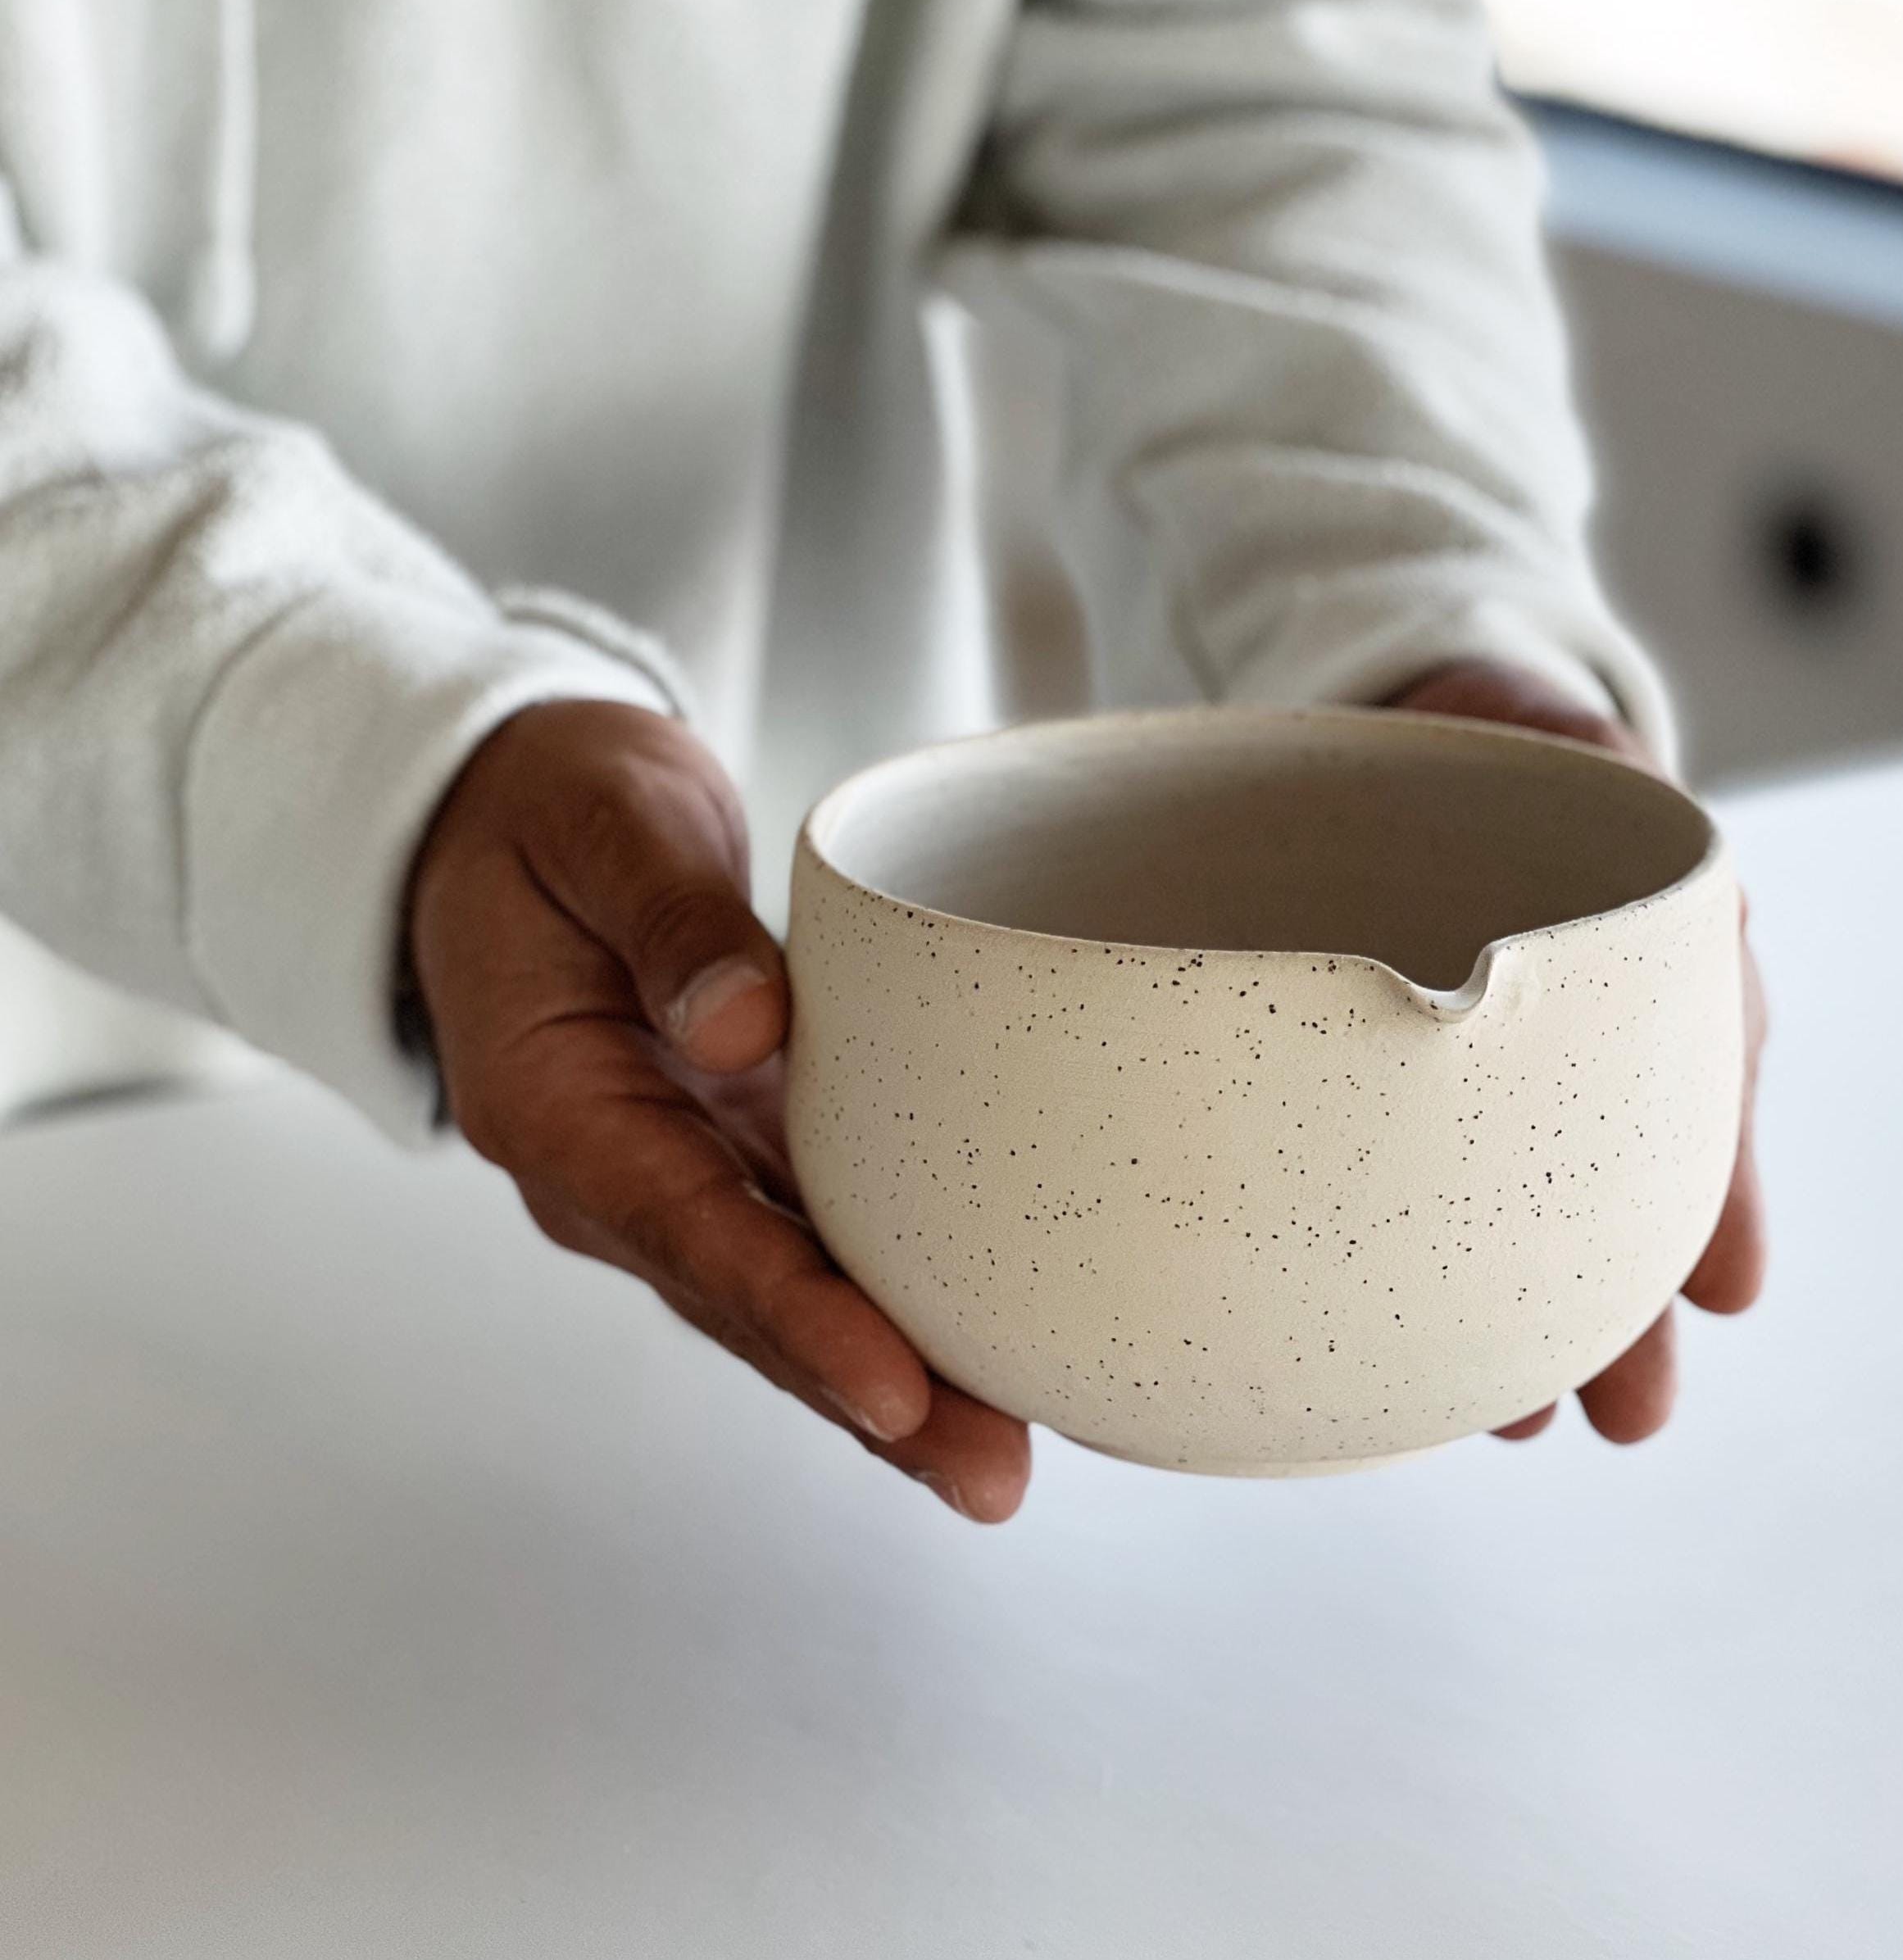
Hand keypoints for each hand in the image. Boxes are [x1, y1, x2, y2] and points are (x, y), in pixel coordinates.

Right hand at [408, 700, 1030, 1520]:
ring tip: (1002, 1459)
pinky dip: (883, 1303)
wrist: (517, 813)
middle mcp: (610, 1170)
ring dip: (888, 1382)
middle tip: (990, 1477)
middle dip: (867, 1400)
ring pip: (783, 1300)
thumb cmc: (557, 808)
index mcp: (554, 1102)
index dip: (794, 1315)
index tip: (893, 1390)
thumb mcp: (604, 824)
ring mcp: (672, 1172)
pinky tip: (974, 1356)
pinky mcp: (730, 1152)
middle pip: (747, 1306)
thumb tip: (742, 1027)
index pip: (686, 1229)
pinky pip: (806, 1245)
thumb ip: (668, 918)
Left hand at [1392, 662, 1767, 1442]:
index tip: (1726, 1292)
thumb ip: (1607, 803)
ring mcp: (1477, 1054)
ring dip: (1524, 1310)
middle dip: (1619, 1302)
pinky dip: (1426, 1254)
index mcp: (1626, 957)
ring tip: (1516, 1421)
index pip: (1688, 1080)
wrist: (1395, 723)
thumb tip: (1695, 929)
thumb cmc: (1501, 746)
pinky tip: (1420, 1342)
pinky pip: (1406, 1168)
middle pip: (1608, 1172)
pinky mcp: (1378, 1067)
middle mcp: (1566, 1025)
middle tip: (1626, 1418)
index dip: (1710, 1189)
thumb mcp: (1569, 747)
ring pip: (1511, 1195)